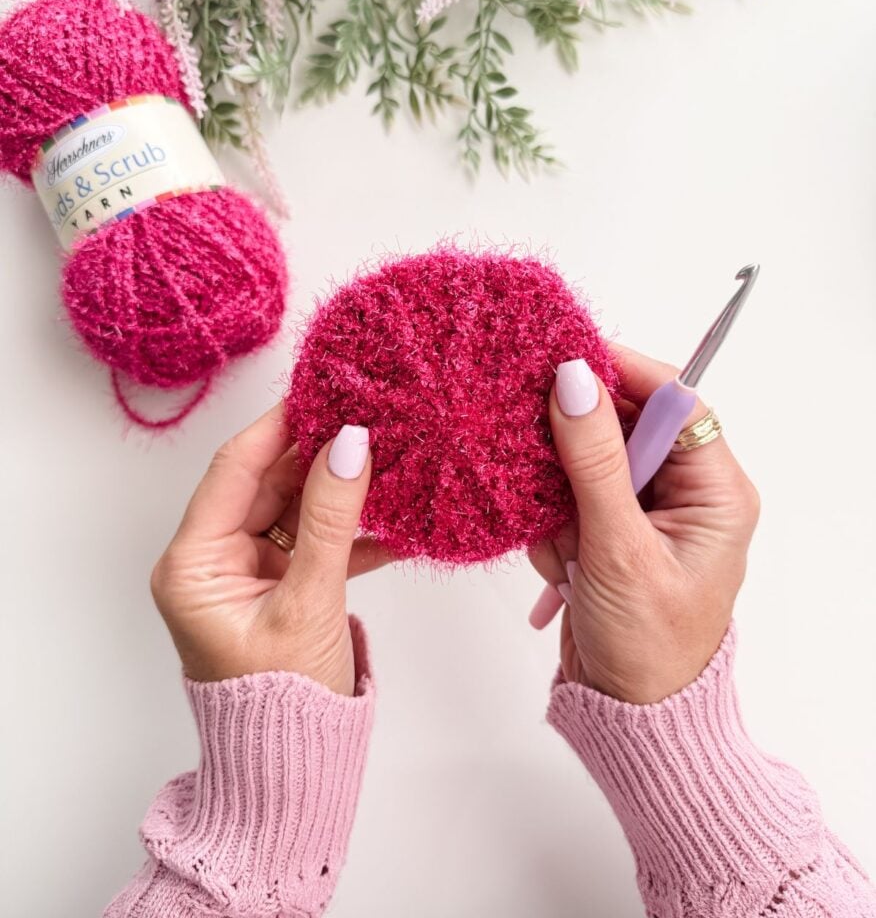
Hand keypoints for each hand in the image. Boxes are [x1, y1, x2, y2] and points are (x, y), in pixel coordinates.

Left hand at [151, 405, 388, 693]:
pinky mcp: (280, 586)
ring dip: (341, 490)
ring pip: (295, 509)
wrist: (294, 771)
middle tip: (369, 418)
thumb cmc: (284, 703)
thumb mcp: (310, 602)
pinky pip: (314, 543)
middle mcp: (213, 561)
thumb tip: (352, 443)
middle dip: (319, 453)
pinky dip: (351, 533)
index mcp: (194, 564)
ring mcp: (247, 573)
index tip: (323, 391)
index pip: (234, 469)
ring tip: (389, 457)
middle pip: (267, 483)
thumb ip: (332, 519)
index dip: (279, 425)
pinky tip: (394, 518)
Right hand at [529, 346, 759, 703]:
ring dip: (562, 505)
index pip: (674, 401)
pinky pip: (567, 495)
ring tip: (572, 557)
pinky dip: (555, 527)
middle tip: (548, 474)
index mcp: (716, 492)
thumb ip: (593, 460)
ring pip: (584, 461)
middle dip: (578, 458)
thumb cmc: (648, 646)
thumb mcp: (619, 549)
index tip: (564, 358)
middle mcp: (685, 493)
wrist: (627, 714)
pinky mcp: (610, 528)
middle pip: (622, 426)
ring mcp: (644, 511)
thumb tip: (573, 379)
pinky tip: (567, 571)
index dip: (622, 373)